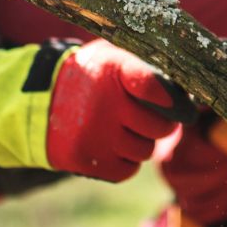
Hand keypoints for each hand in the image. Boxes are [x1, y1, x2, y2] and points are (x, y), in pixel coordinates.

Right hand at [46, 40, 182, 181]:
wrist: (38, 102)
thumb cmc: (89, 78)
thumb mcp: (111, 57)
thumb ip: (144, 67)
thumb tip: (189, 93)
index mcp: (112, 70)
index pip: (154, 87)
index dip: (171, 99)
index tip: (179, 104)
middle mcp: (103, 104)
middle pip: (160, 127)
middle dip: (162, 125)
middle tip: (151, 118)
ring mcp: (95, 135)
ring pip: (146, 151)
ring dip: (142, 143)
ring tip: (124, 129)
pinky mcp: (87, 160)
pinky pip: (128, 170)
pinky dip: (125, 161)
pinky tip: (110, 145)